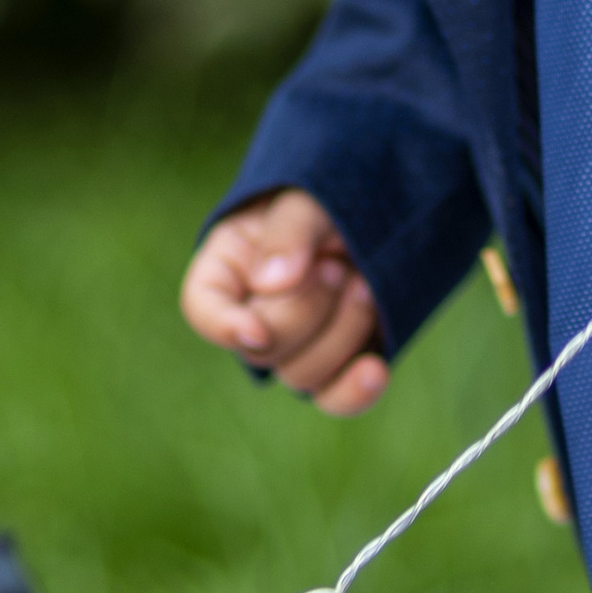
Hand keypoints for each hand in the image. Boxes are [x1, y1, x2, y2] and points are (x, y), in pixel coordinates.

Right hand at [180, 189, 389, 410]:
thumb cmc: (334, 195)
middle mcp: (255, 314)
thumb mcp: (308, 196)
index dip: (223, 326)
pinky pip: (336, 397)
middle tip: (337, 267)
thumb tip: (272, 282)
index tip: (256, 329)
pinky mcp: (339, 362)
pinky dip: (354, 390)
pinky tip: (376, 370)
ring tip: (365, 284)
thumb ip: (290, 231)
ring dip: (340, 333)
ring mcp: (298, 344)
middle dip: (303, 313)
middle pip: (261, 350)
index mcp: (230, 269)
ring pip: (301, 375)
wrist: (388, 204)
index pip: (203, 308)